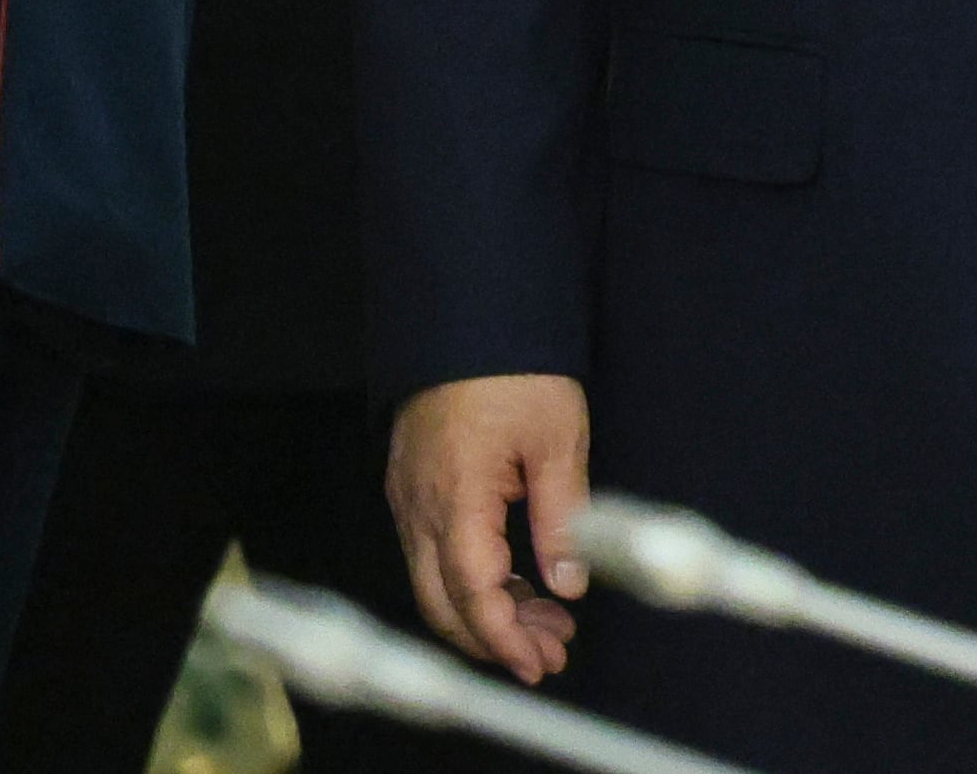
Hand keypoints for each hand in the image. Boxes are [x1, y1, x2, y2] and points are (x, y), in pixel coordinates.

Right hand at [388, 373, 592, 685]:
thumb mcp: (557, 440)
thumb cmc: (516, 369)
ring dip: (487, 610)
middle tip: (552, 652)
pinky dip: (472, 578)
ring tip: (548, 622)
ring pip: (435, 580)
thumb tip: (568, 585)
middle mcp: (418, 505)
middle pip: (443, 601)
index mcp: (455, 498)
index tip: (539, 664)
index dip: (504, 638)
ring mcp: (408, 496)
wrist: (470, 312)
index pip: (471, 593)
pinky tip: (518, 581)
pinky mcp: (413, 485)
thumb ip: (561, 519)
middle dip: (495, 638)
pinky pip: (433, 551)